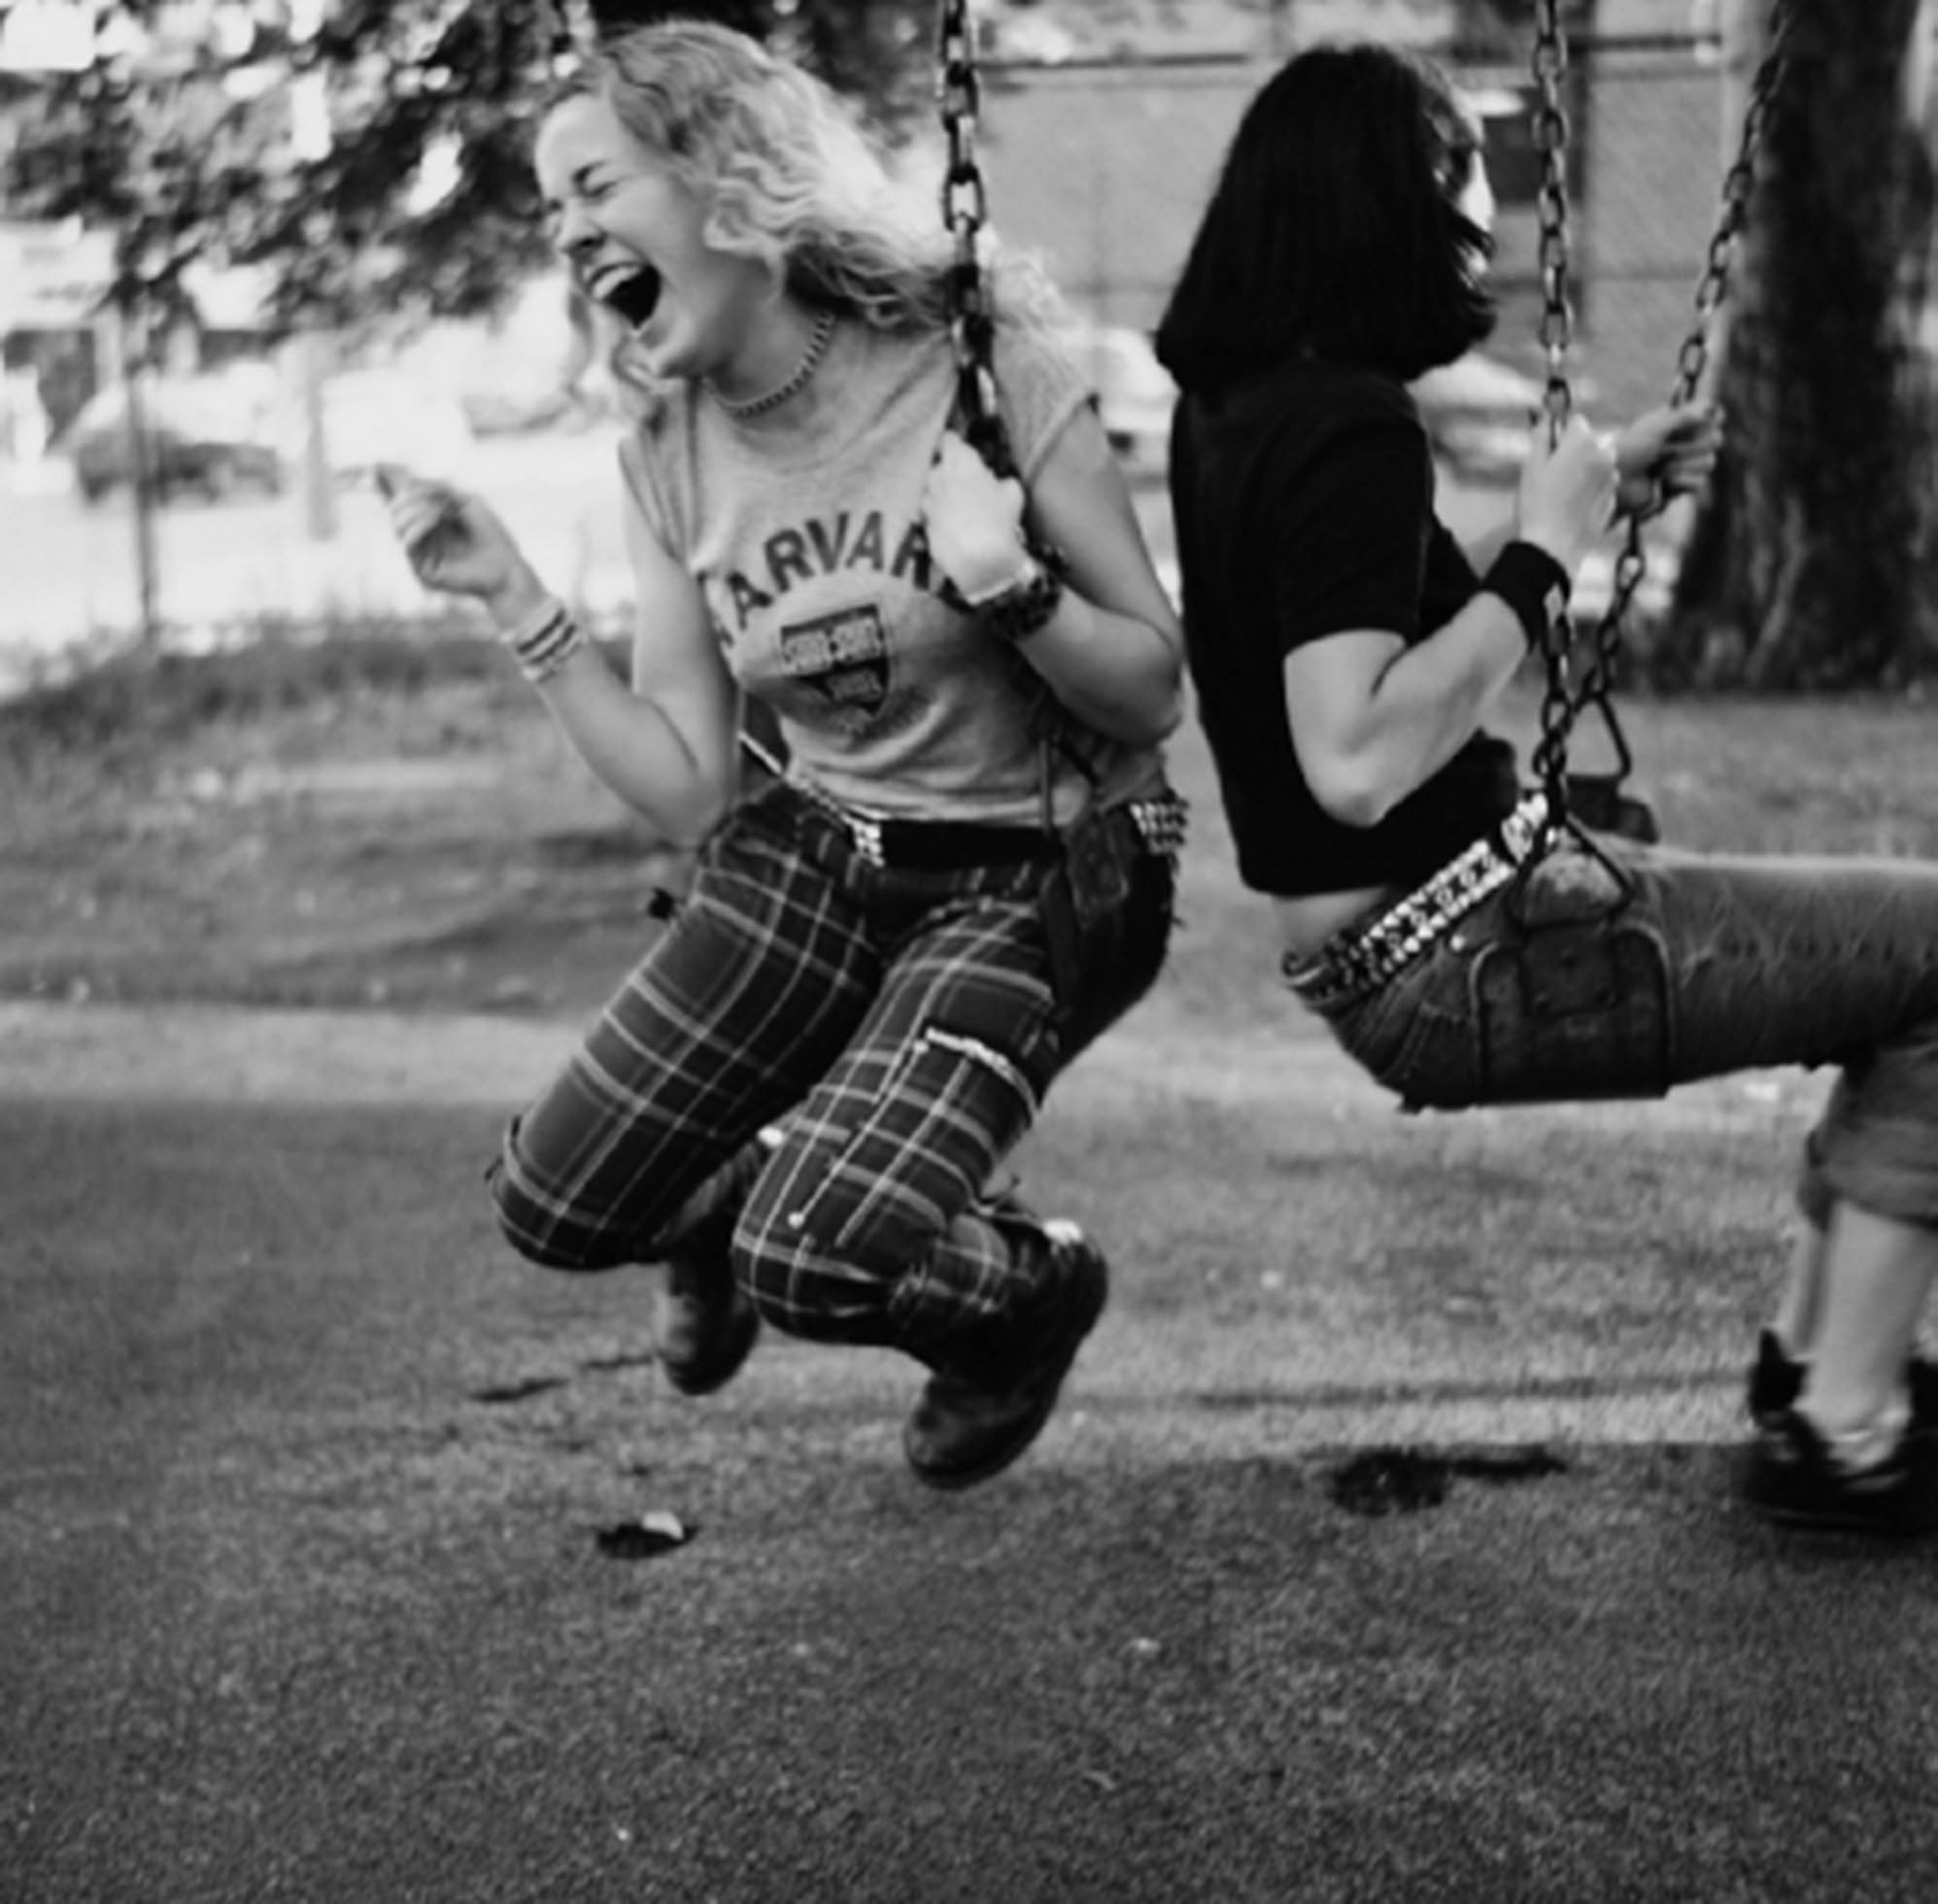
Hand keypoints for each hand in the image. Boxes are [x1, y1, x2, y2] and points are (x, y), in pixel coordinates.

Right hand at [377, 463, 536, 607]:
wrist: (508, 567)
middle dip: (410, 496)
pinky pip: (407, 543)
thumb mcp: (467, 501)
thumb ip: (438, 489)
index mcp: (429, 521)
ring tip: (441, 510)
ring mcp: (419, 555)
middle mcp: (421, 538)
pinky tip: (436, 518)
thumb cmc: (492, 535)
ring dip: (417, 509)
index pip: (400, 499)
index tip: (378, 463)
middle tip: (433, 495)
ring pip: (398, 525)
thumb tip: (408, 481)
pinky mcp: (422, 571)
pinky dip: (419, 525)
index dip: (386, 481)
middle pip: (395, 510)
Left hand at [920, 432, 1032, 602]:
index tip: (963, 453)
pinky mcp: (924, 523)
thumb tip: (998, 482)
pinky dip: (940, 518)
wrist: (980, 560)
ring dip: (943, 495)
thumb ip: (1001, 480)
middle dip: (950, 472)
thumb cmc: (999, 520)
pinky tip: (955, 529)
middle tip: (968, 486)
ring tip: (962, 511)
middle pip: (940, 465)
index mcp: (959, 460)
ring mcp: (927, 500)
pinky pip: (931, 515)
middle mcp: (938, 475)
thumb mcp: (1013, 493)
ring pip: (933, 491)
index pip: (948, 439)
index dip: (955, 445)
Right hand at [1515, 414, 1618, 574]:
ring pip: (1600, 464)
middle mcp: (1604, 456)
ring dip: (1586, 470)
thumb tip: (1546, 417)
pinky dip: (1591, 491)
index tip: (1550, 447)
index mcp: (1582, 442)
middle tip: (1554, 473)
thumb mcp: (1531, 466)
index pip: (1576, 421)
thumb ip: (1541, 436)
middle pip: (1592, 441)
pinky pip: (1602, 486)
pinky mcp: (1612, 500)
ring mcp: (1611, 479)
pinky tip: (1572, 507)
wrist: (1553, 546)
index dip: (1560, 433)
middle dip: (1577, 450)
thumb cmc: (1538, 505)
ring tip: (1563, 493)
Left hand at [1612, 402, 1721, 515]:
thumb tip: (1711, 408)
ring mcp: (1682, 464)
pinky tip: (1662, 483)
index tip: (1704, 420)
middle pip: (1716, 439)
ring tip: (1658, 468)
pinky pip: (1698, 483)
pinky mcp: (1679, 486)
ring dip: (1682, 465)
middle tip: (1666, 450)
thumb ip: (1684, 415)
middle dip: (1693, 446)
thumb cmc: (1630, 450)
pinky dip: (1680, 482)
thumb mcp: (1655, 427)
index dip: (1712, 418)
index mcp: (1677, 422)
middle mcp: (1683, 441)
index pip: (1712, 415)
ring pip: (1708, 462)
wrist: (1614, 483)